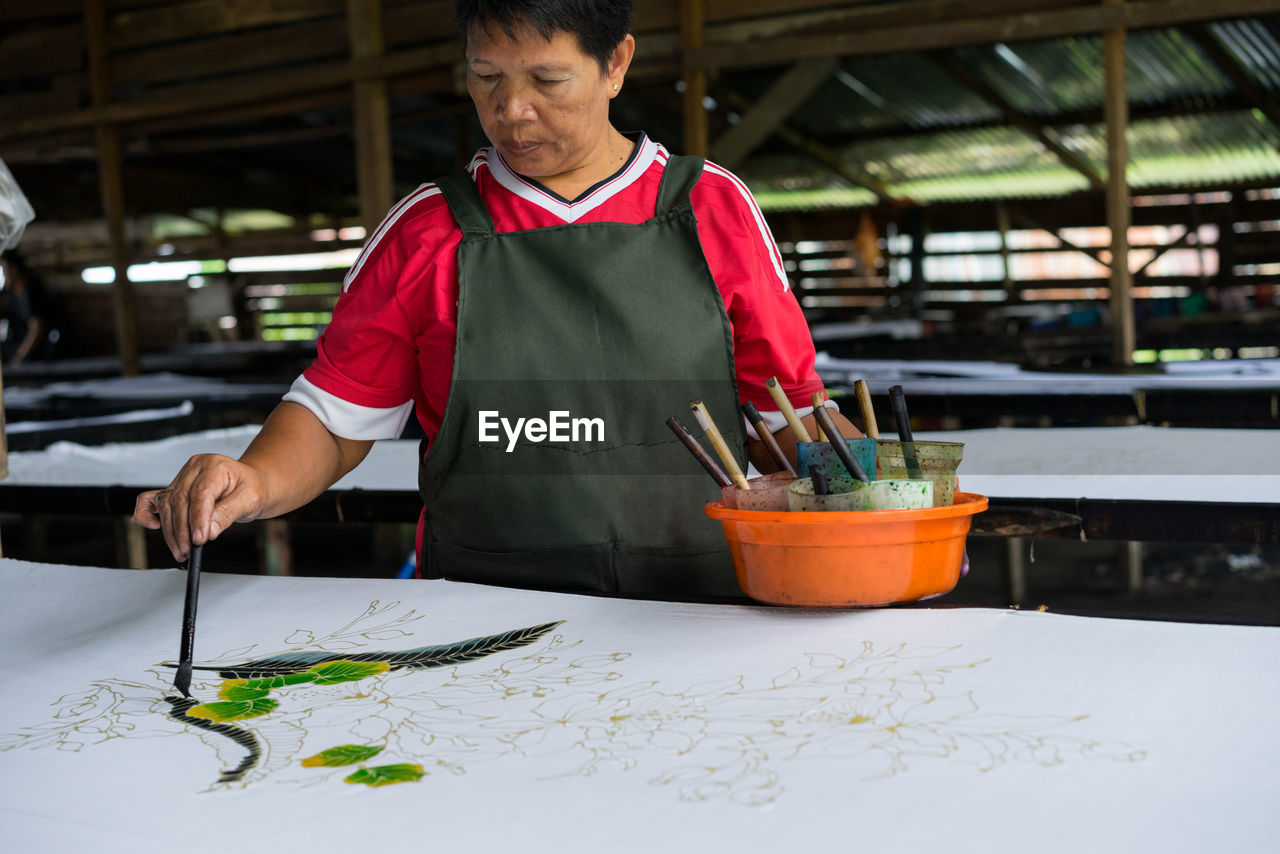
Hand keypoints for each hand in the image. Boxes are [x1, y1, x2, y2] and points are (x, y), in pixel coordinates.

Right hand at [134, 454, 268, 561]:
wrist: (252, 484)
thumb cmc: (253, 489)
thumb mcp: (250, 500)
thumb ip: (228, 513)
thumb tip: (208, 531)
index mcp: (215, 465)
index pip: (200, 492)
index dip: (197, 517)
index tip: (199, 539)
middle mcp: (194, 468)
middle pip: (179, 499)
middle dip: (182, 530)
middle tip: (188, 551)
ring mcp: (181, 477)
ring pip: (166, 504)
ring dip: (171, 531)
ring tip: (181, 551)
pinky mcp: (173, 488)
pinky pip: (150, 499)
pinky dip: (146, 513)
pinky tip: (155, 526)